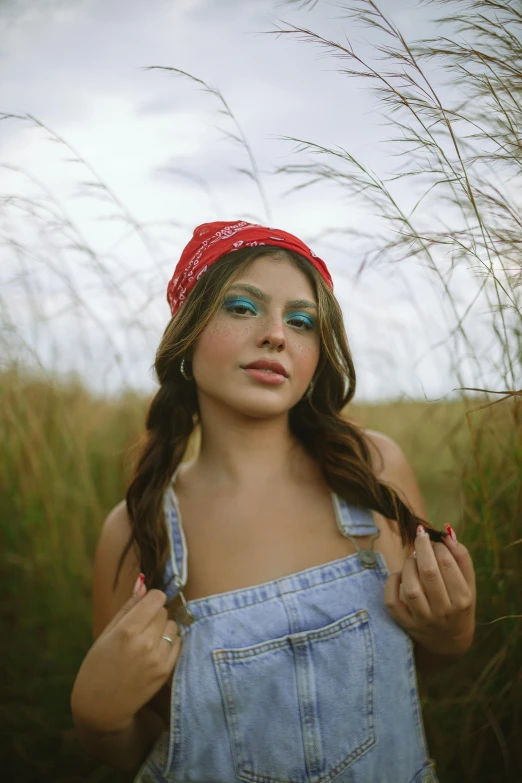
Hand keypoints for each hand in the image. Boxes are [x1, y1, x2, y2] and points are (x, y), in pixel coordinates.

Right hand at [71, 578, 181, 733]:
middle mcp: (145, 643)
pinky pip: (178, 643)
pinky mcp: (166, 671)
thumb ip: (128, 607)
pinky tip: (154, 651)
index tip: (144, 607)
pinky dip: (170, 642)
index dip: (151, 600)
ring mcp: (158, 658)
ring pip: (173, 625)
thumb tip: (143, 582)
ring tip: (147, 641)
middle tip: (140, 628)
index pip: (156, 598)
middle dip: (155, 615)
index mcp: (127, 630)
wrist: (100, 706)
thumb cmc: (98, 665)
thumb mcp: (106, 633)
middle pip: (164, 611)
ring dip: (163, 628)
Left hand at [384, 525, 475, 655]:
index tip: (435, 541)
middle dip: (422, 548)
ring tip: (412, 558)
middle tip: (420, 538)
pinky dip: (392, 584)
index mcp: (462, 598)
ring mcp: (423, 619)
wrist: (449, 641)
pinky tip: (399, 575)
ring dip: (408, 566)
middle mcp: (444, 611)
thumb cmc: (459, 605)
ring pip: (411, 588)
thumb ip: (461, 558)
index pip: (447, 564)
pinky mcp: (406, 624)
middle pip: (429, 573)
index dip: (438, 546)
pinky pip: (392, 602)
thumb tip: (447, 533)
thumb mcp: (468, 584)